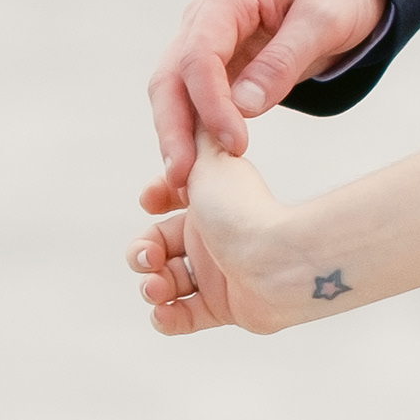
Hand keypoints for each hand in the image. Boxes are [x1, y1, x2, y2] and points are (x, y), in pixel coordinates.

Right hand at [129, 141, 301, 336]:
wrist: (277, 257)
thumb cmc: (241, 208)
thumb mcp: (210, 159)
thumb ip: (196, 132)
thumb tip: (196, 100)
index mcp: (207, 204)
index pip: (165, 206)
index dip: (152, 204)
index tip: (149, 201)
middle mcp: (211, 239)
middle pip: (157, 248)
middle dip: (142, 253)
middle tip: (149, 257)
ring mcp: (217, 274)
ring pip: (165, 284)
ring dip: (151, 286)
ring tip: (157, 286)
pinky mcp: (223, 307)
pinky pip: (182, 318)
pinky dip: (167, 318)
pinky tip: (164, 311)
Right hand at [143, 0, 388, 201]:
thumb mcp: (325, 19)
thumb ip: (284, 59)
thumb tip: (244, 107)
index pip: (201, 54)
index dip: (211, 103)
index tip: (235, 144)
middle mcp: (203, 16)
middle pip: (171, 77)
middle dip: (173, 129)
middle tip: (184, 178)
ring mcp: (203, 40)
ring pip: (173, 93)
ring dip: (175, 138)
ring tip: (184, 186)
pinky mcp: (213, 65)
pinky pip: (191, 102)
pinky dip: (190, 135)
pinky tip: (195, 172)